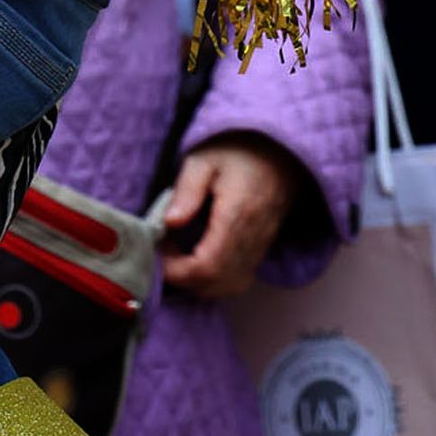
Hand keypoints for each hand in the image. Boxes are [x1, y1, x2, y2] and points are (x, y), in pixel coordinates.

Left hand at [160, 134, 304, 297]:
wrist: (279, 150)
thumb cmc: (237, 149)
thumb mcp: (203, 158)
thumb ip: (186, 191)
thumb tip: (169, 224)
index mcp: (237, 215)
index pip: (207, 265)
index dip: (177, 270)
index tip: (156, 253)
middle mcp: (253, 238)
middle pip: (217, 283)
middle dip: (184, 279)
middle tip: (162, 252)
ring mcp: (260, 246)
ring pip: (230, 286)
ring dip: (199, 282)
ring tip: (175, 254)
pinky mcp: (261, 248)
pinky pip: (239, 278)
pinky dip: (215, 279)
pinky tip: (195, 257)